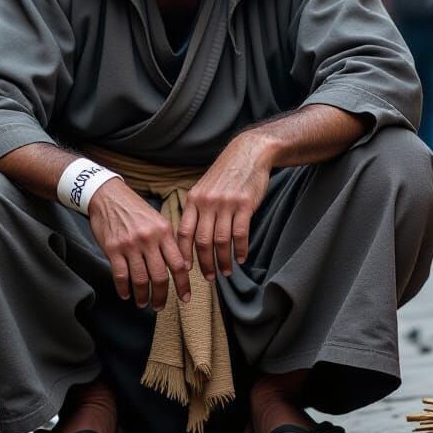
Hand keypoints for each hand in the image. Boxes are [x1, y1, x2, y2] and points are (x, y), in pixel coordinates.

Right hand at [87, 179, 190, 309]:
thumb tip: (179, 266)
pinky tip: (126, 294)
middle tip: (160, 306)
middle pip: (160, 276)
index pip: (178, 264)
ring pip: (140, 279)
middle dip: (161, 296)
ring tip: (143, 303)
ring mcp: (130, 245)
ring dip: (142, 296)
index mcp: (164, 232)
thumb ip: (167, 241)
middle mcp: (149, 239)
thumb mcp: (157, 220)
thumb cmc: (135, 209)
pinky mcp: (113, 248)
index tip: (185, 298)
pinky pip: (120, 275)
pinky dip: (124, 289)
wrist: (108, 196)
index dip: (183, 284)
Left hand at [178, 132, 272, 280]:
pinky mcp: (244, 204)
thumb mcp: (204, 188)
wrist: (248, 153)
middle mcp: (207, 202)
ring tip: (226, 272)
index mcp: (194, 199)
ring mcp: (226, 203)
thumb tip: (191, 237)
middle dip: (205, 263)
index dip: (184, 254)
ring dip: (223, 260)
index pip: (184, 232)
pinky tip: (241, 258)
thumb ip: (198, 209)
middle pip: (202, 241)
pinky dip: (240, 249)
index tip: (186, 270)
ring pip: (221, 240)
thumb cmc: (226, 174)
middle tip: (209, 278)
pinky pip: (240, 233)